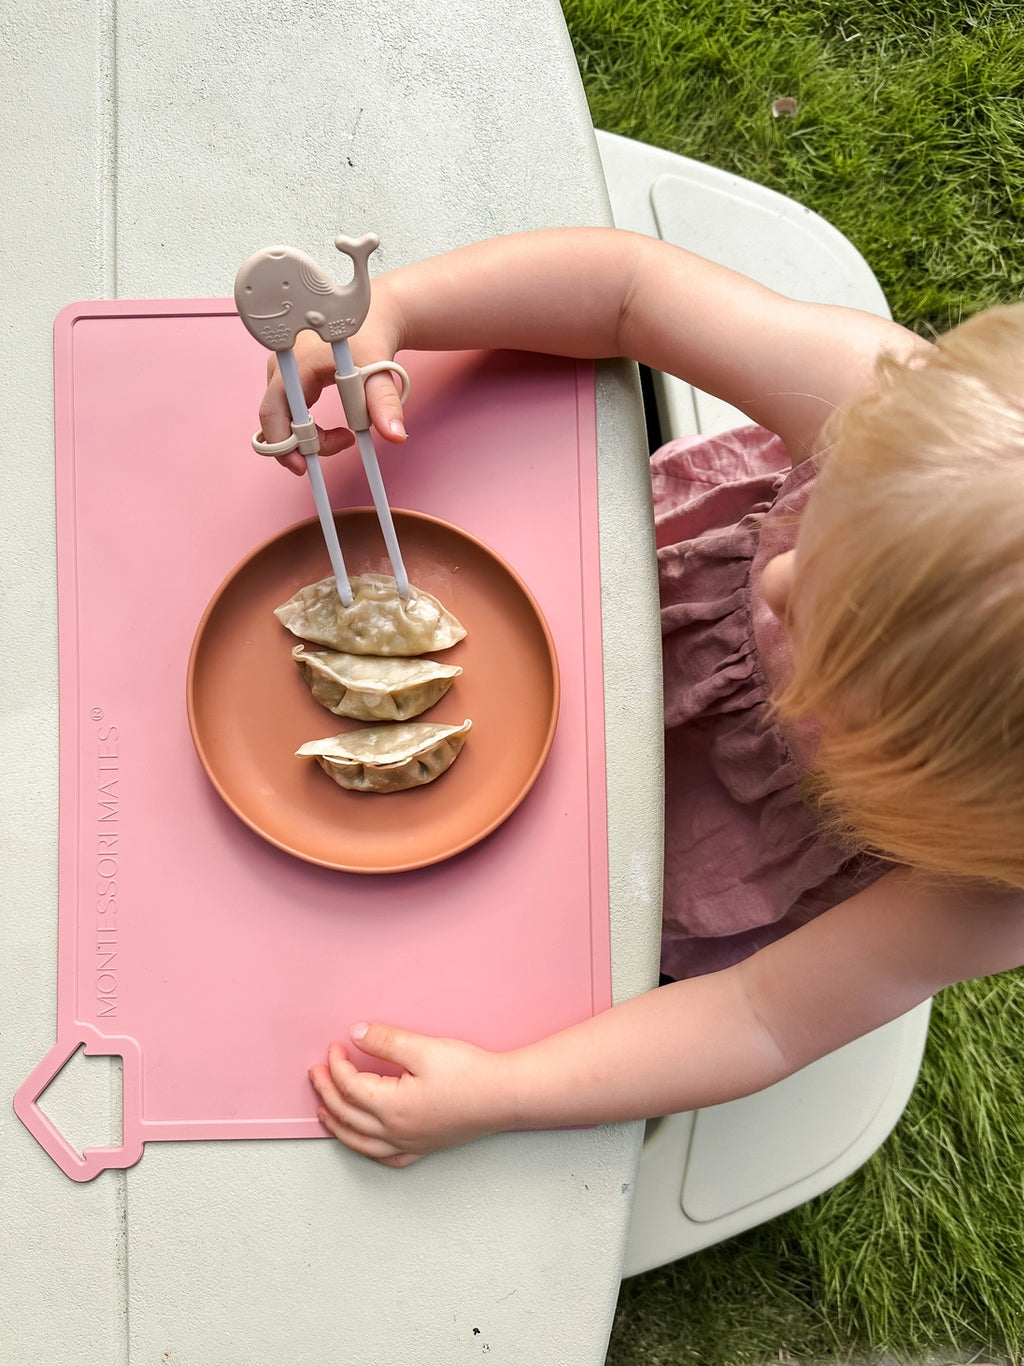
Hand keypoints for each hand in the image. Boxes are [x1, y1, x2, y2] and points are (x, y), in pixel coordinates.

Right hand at [256, 288, 409, 475]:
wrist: (374, 315)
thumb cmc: (372, 337)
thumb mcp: (380, 370)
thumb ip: (385, 403)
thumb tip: (395, 435)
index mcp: (295, 365)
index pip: (273, 414)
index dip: (282, 444)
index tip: (304, 467)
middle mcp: (280, 368)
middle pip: (276, 420)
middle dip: (302, 444)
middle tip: (340, 447)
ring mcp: (281, 371)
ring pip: (283, 418)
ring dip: (309, 436)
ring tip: (345, 435)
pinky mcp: (288, 376)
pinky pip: (289, 411)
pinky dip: (308, 426)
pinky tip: (334, 429)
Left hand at [309, 1022, 514, 1166]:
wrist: (505, 1096)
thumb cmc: (470, 1074)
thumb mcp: (424, 1048)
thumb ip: (386, 1042)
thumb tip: (356, 1034)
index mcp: (391, 1107)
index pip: (349, 1086)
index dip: (337, 1064)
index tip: (336, 1046)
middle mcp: (396, 1132)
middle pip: (347, 1114)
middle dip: (326, 1092)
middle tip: (316, 1073)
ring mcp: (410, 1143)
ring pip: (360, 1142)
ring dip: (337, 1125)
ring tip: (323, 1112)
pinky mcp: (424, 1147)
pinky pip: (385, 1157)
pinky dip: (366, 1150)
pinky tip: (363, 1142)